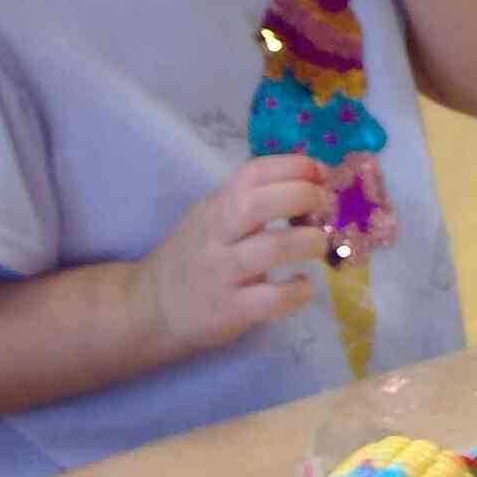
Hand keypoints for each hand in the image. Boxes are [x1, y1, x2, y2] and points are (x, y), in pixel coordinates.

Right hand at [140, 154, 329, 355]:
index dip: (295, 166)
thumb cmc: (195, 255)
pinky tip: (303, 286)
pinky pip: (271, 298)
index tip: (321, 173)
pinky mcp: (229, 310)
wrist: (151, 306)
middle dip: (303, 197)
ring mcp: (221, 272)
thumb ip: (252, 200)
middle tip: (325, 207)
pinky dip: (297, 290)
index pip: (255, 171)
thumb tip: (312, 183)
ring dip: (308, 242)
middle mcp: (216, 233)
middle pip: (260, 203)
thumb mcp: (214, 216)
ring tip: (319, 245)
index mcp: (217, 204)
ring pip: (272, 248)